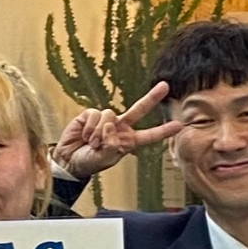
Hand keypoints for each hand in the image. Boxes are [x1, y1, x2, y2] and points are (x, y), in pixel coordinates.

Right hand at [54, 82, 185, 179]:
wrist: (69, 160)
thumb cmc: (89, 162)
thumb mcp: (105, 160)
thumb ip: (112, 145)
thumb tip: (111, 125)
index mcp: (127, 141)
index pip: (149, 135)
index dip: (163, 131)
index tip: (179, 125)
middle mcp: (120, 127)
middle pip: (139, 110)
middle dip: (152, 97)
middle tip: (165, 86)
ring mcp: (106, 119)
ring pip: (110, 116)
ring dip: (99, 132)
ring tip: (92, 143)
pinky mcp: (91, 115)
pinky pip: (95, 115)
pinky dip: (89, 128)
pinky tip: (85, 136)